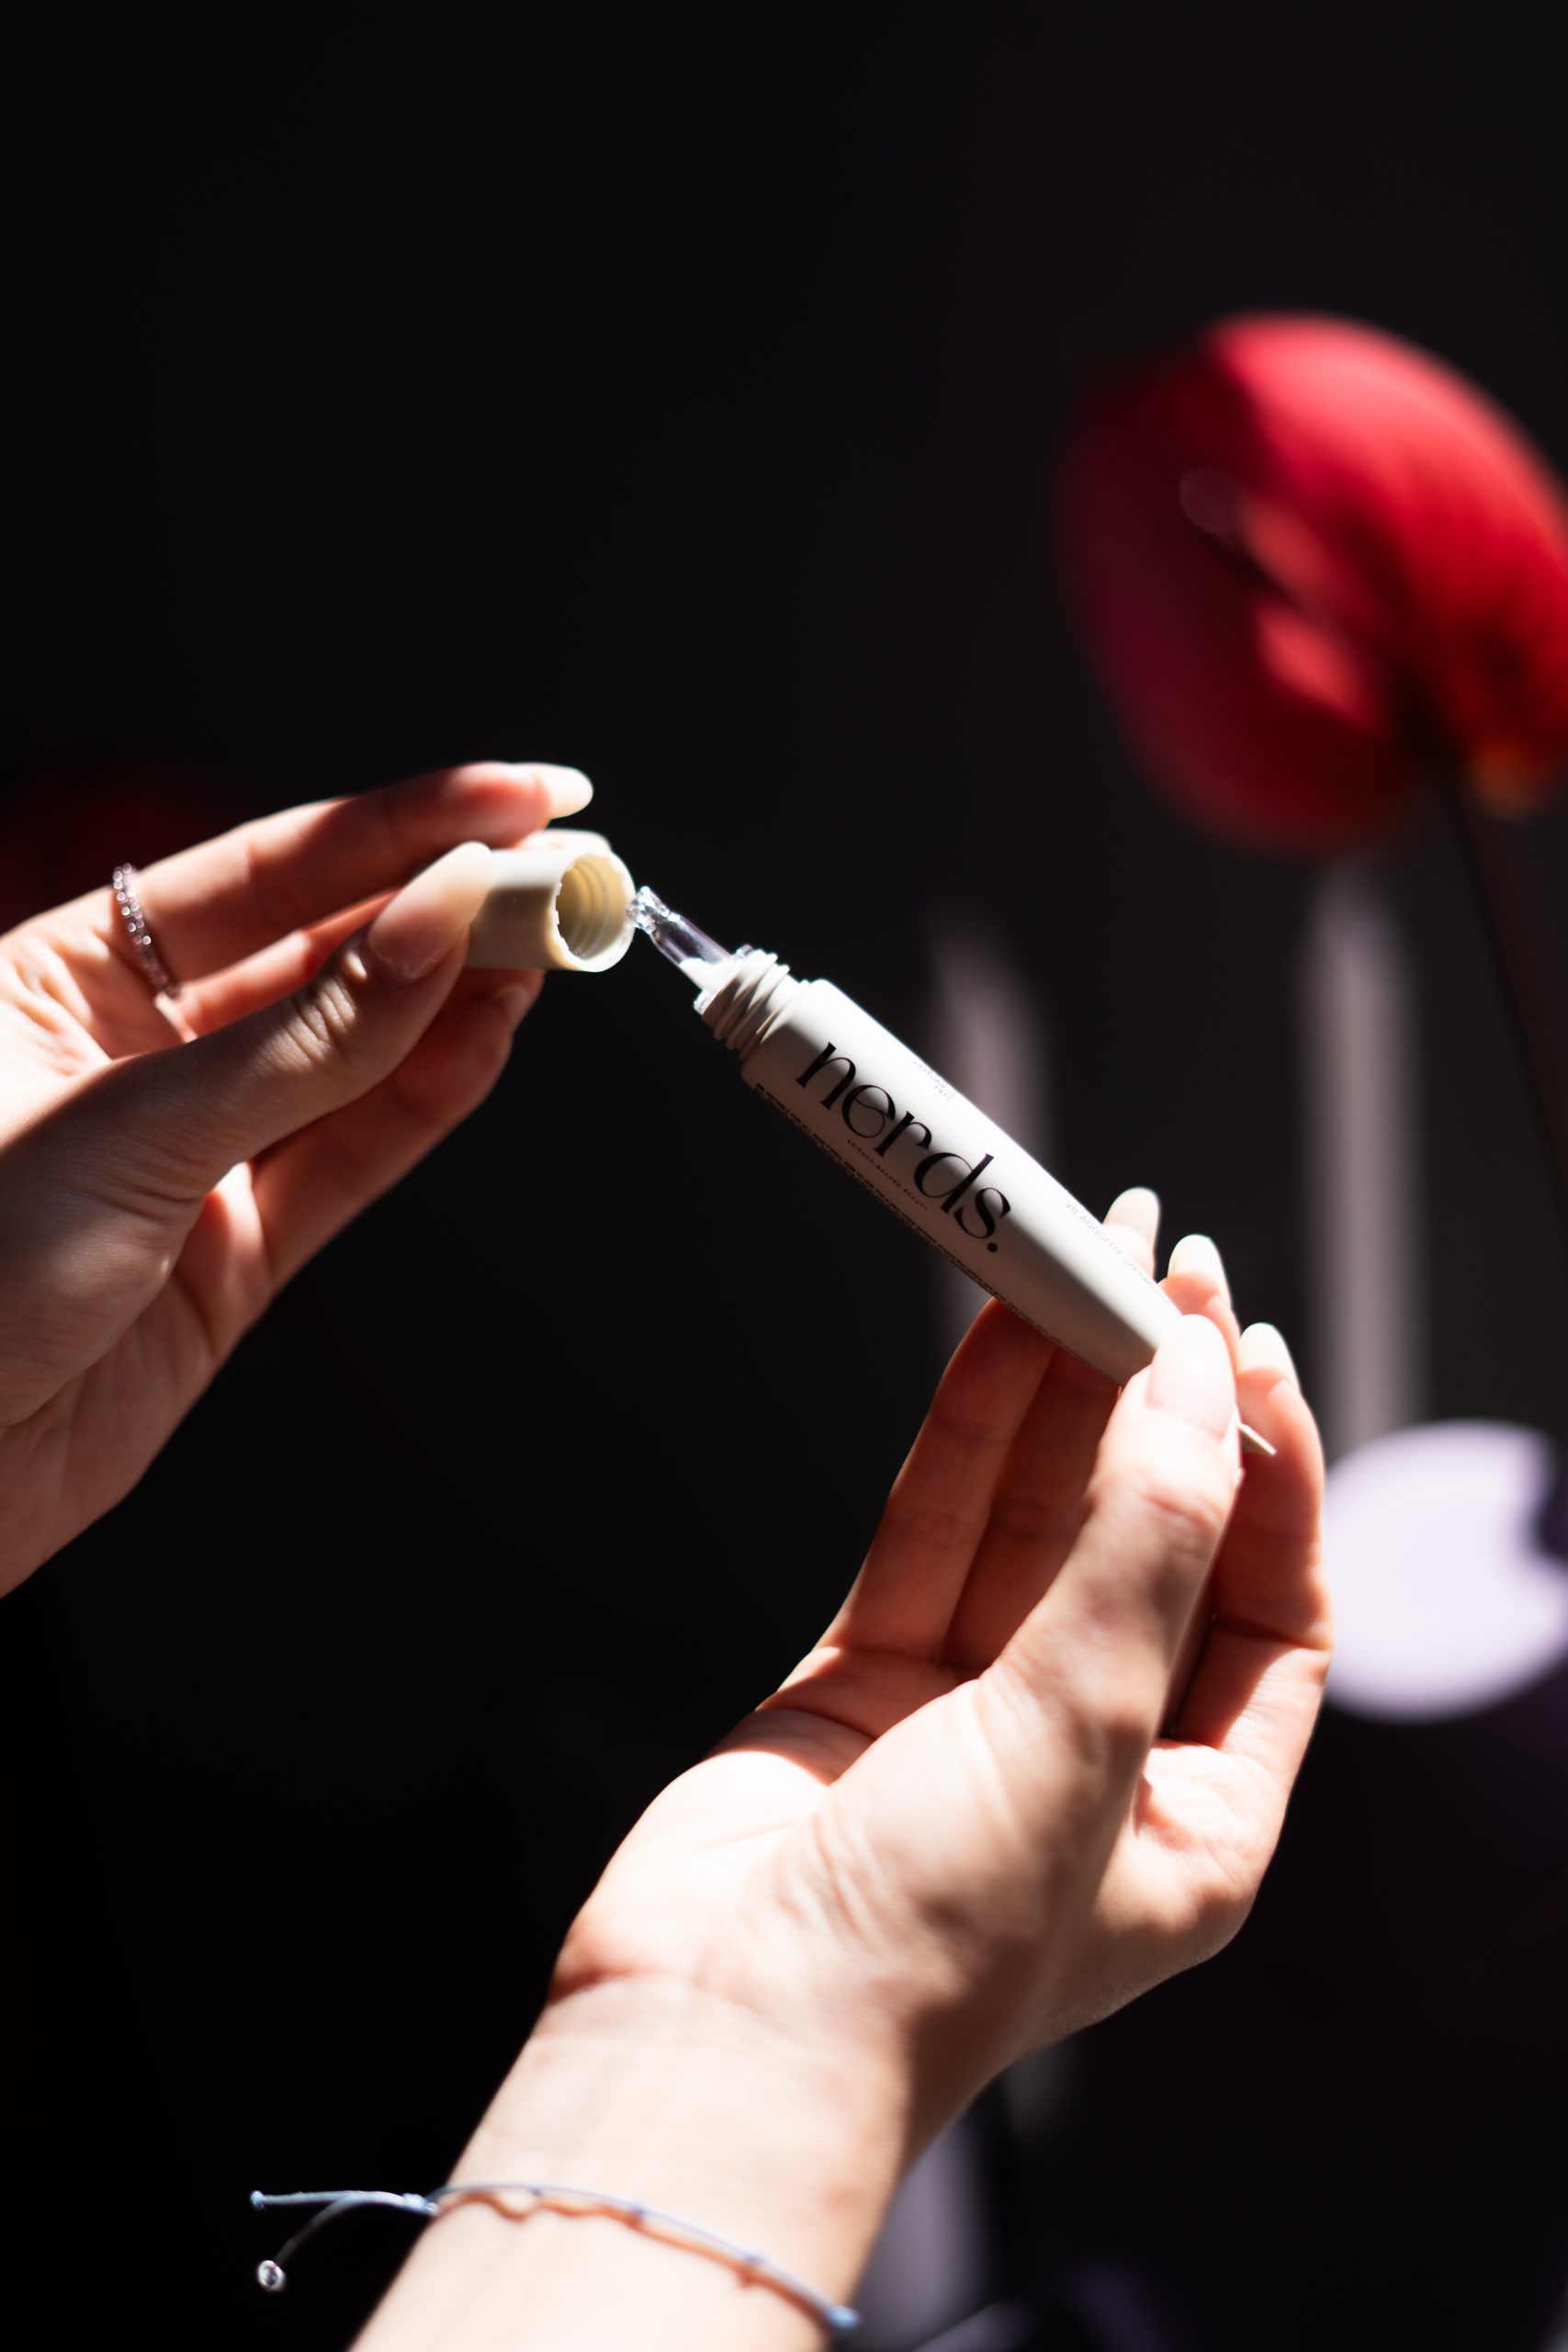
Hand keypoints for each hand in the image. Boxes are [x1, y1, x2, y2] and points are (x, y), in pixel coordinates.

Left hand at [0, 759, 588, 1593]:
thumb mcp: (128, 1133)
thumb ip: (302, 1040)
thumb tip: (435, 932)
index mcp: (62, 975)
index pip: (266, 870)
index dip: (401, 827)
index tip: (515, 799)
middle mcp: (134, 1053)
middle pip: (324, 955)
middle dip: (451, 910)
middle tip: (564, 878)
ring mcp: (194, 1153)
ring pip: (355, 1057)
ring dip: (460, 1001)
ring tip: (554, 950)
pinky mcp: (234, 1254)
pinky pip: (351, 1158)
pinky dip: (426, 1103)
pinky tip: (490, 1045)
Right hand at [359, 1199, 1326, 2350]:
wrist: (713, 2033)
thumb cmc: (923, 1948)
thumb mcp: (1082, 1733)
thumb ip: (1142, 1540)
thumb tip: (1189, 1379)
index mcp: (1198, 1823)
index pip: (1273, 1608)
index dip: (1268, 1472)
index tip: (1235, 1344)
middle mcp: (1096, 1763)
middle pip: (1150, 1543)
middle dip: (1157, 1405)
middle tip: (1152, 1260)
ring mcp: (972, 1716)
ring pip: (1035, 1517)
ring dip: (1059, 1392)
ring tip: (1076, 1253)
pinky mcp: (862, 1678)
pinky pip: (935, 1528)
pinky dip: (967, 1430)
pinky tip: (997, 1330)